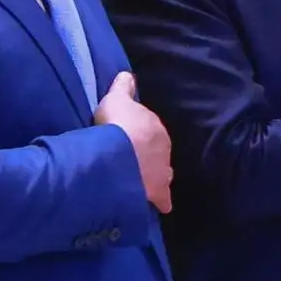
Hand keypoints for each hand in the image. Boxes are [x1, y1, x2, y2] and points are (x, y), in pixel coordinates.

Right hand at [95, 73, 172, 213]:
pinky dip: (161, 201)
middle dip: (148, 155)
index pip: (150, 130)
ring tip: (142, 179)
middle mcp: (165, 149)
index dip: (139, 134)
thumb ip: (123, 87)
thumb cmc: (117, 124)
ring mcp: (163, 171)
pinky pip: (163, 199)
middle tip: (132, 160)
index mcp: (156, 126)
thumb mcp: (115, 98)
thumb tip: (128, 75)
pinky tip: (158, 205)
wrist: (120, 153)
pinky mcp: (158, 192)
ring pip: (163, 173)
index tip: (129, 137)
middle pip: (158, 152)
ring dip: (155, 176)